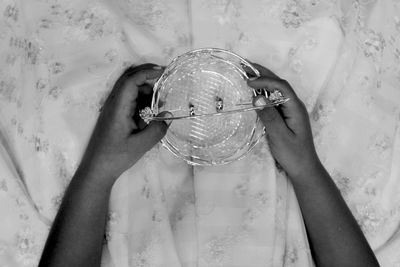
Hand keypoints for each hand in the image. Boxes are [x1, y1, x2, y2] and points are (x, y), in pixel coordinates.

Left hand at [78, 64, 170, 183]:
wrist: (97, 169)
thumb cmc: (117, 156)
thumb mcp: (142, 145)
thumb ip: (157, 129)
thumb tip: (168, 116)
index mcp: (118, 107)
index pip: (131, 80)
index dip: (147, 72)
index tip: (163, 72)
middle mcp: (113, 104)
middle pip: (129, 79)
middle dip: (147, 76)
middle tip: (165, 79)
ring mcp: (112, 109)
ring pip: (129, 89)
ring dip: (145, 90)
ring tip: (160, 102)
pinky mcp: (114, 115)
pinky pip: (128, 100)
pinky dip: (141, 100)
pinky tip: (151, 112)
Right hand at [247, 63, 320, 179]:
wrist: (304, 169)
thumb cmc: (293, 154)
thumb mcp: (280, 136)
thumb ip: (269, 116)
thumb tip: (256, 97)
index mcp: (296, 108)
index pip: (281, 86)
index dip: (265, 80)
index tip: (249, 82)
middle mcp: (294, 105)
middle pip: (279, 84)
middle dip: (263, 73)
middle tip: (245, 66)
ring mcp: (290, 111)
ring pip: (276, 90)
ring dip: (262, 81)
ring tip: (246, 74)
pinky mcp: (285, 117)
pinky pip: (273, 100)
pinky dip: (262, 93)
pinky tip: (253, 93)